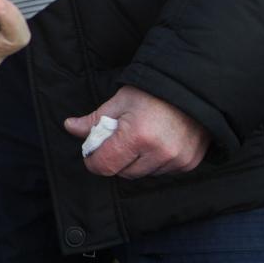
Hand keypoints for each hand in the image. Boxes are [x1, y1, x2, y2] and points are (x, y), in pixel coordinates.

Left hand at [64, 86, 209, 178]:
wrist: (193, 88)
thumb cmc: (152, 93)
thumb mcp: (119, 102)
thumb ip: (94, 120)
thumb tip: (69, 127)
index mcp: (137, 136)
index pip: (105, 165)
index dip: (94, 161)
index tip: (92, 153)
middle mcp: (158, 152)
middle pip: (122, 172)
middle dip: (115, 159)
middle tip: (118, 140)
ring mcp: (176, 160)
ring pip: (142, 173)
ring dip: (136, 162)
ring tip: (140, 139)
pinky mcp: (189, 163)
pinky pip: (162, 172)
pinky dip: (155, 162)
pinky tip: (157, 142)